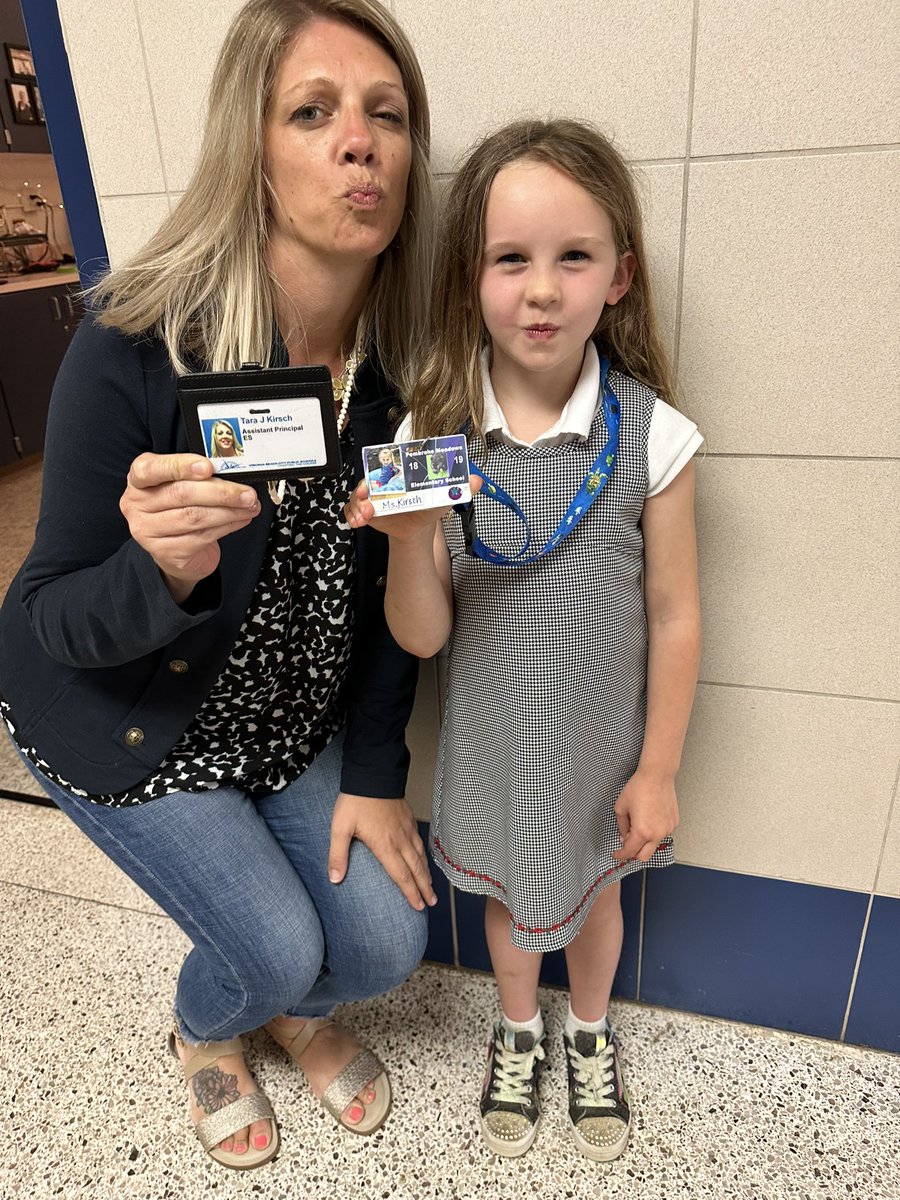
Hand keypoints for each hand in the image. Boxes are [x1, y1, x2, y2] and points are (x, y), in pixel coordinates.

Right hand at [120, 452, 260, 601]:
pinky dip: (228, 526)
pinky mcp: (167, 552)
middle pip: (181, 494)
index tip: (208, 466)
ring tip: (250, 505)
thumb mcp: (179, 484)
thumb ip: (196, 475)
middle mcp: (137, 505)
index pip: (150, 469)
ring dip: (229, 510)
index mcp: (138, 481)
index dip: (180, 466)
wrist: (175, 551)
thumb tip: (230, 470)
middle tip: (246, 492)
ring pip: (195, 516)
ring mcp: (148, 532)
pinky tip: (241, 519)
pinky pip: (202, 536)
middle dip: (220, 492)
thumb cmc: (178, 509)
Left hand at [328, 791, 436, 910]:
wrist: (373, 773)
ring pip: (420, 856)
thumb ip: (338, 855)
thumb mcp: (340, 828)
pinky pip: (420, 841)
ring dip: (426, 873)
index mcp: (384, 845)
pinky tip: (424, 858)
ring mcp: (406, 828)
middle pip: (415, 869)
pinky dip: (424, 855)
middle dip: (424, 887)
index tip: (418, 906)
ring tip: (431, 887)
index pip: (400, 875)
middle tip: (431, 902)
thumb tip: (335, 879)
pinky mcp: (408, 818)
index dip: (410, 892)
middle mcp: (400, 840)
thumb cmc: (355, 801)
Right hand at [343, 475, 481, 542]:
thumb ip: (460, 488)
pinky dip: (352, 515)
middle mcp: (384, 480)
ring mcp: (372, 494)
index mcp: (401, 473)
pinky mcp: (364, 507)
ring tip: (363, 516)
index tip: (382, 473)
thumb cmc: (428, 507)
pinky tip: (357, 522)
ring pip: (358, 494)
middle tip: (366, 496)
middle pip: (369, 478)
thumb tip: (478, 481)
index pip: (388, 463)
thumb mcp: (444, 498)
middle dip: (364, 487)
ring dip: (357, 504)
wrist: (416, 528)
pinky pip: (352, 508)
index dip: (382, 465)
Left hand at [612, 770, 678, 863]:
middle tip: (626, 844)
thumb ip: (621, 826)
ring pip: (654, 845)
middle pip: (644, 857)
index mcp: (642, 831)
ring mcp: (667, 829)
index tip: (616, 854)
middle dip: (633, 853)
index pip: (629, 852)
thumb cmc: (639, 787)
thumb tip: (624, 837)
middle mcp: (657, 834)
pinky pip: (662, 834)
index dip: (620, 855)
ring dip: (645, 842)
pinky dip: (654, 832)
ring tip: (639, 824)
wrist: (657, 775)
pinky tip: (649, 819)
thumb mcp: (621, 807)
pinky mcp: (673, 823)